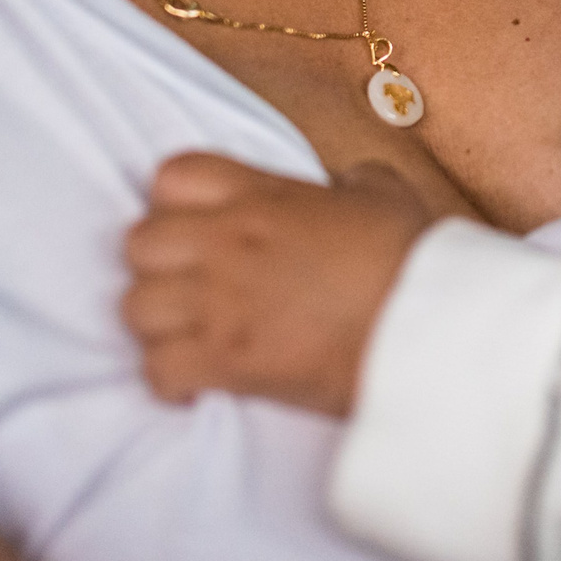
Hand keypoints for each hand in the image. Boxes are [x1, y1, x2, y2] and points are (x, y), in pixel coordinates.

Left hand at [120, 152, 434, 415]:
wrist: (425, 328)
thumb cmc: (410, 261)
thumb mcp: (386, 194)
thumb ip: (353, 180)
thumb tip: (343, 186)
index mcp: (262, 196)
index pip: (173, 175)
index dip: (174, 202)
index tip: (196, 227)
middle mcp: (229, 240)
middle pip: (138, 243)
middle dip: (158, 268)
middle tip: (191, 289)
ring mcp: (221, 300)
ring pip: (135, 307)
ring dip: (159, 327)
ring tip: (190, 339)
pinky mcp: (225, 359)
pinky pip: (158, 370)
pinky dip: (171, 381)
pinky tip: (199, 385)